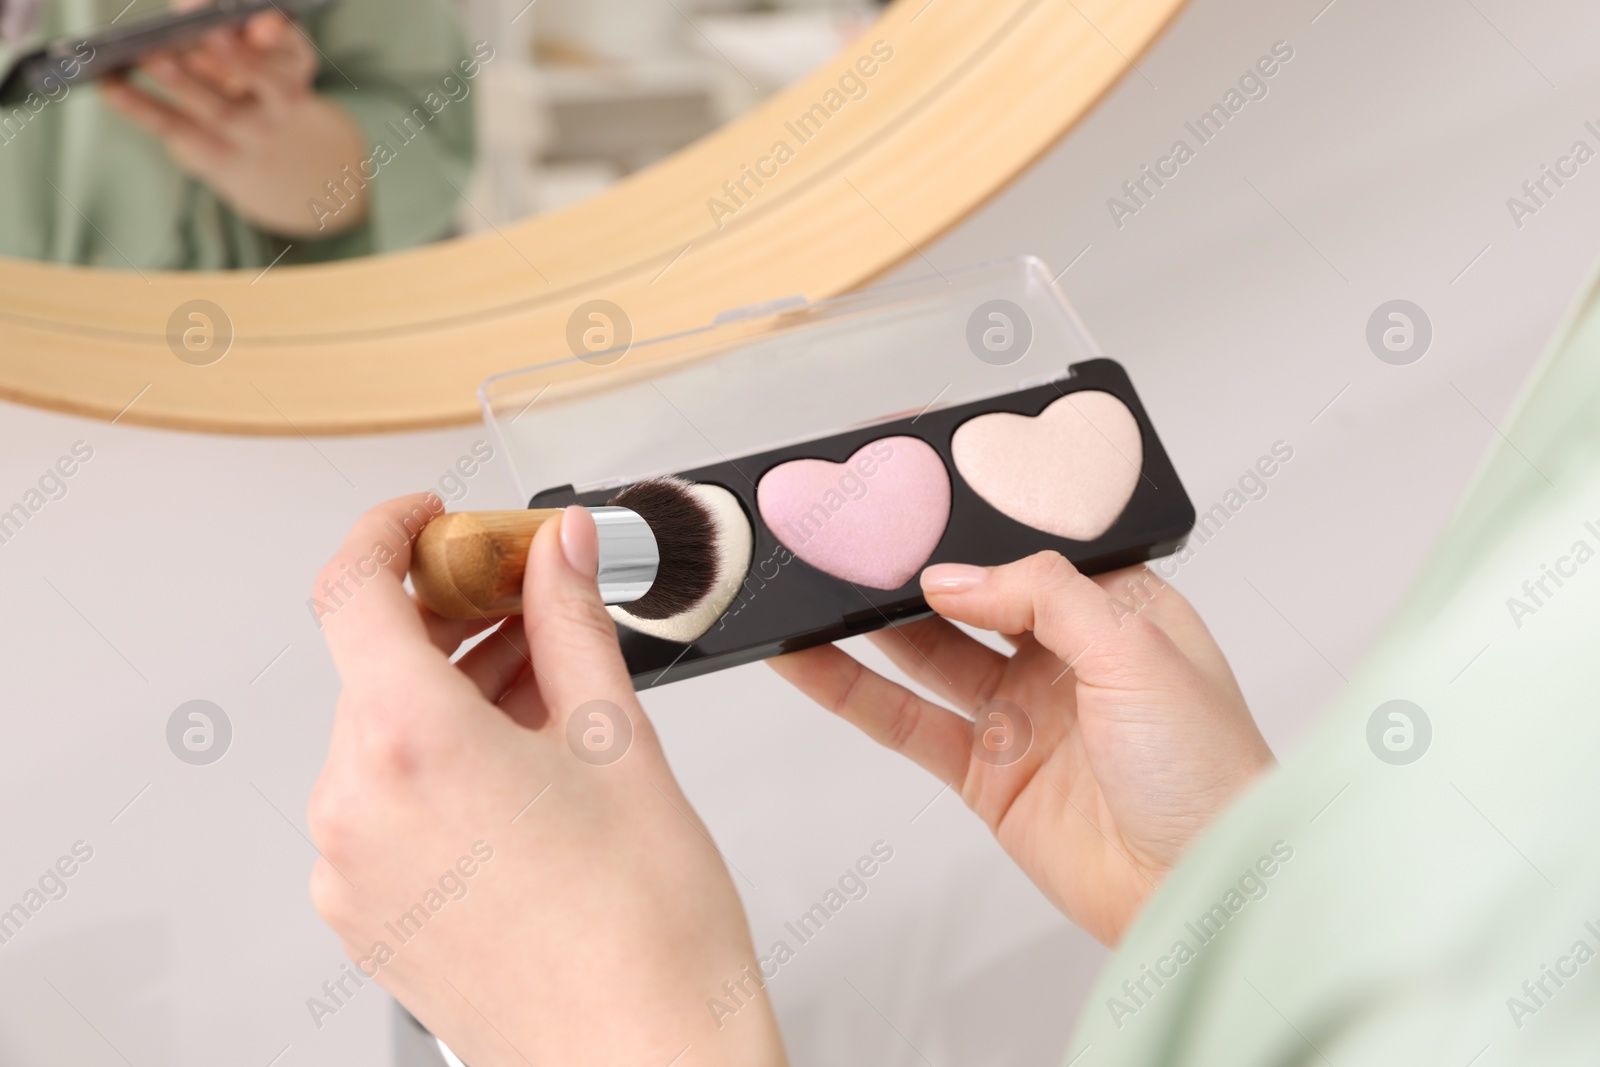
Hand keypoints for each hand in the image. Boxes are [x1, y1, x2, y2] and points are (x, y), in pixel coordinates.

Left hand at [101, 6, 367, 236]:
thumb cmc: (249, 78)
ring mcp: (250, 135)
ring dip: (185, 83)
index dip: (276, 36)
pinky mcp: (214, 154)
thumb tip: (189, 9)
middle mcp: (283, 105)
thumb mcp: (255, 48)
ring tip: (150, 56)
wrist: (264, 151)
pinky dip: (141, 107)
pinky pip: (176, 129)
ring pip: (221, 111)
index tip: (259, 24)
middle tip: (208, 32)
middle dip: (239, 59)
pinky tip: (111, 85)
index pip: (294, 50)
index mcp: (294, 67)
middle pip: (270, 85)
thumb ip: (237, 26)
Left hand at [308, 495, 787, 1066]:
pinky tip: (518, 770)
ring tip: (547, 694)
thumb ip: (572, 622)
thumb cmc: (644, 930)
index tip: (432, 521)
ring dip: (452, 697)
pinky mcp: (367, 914)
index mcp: (407, 746)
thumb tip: (560, 552)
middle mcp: (354, 808)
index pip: (350, 589)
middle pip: (375, 667)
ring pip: (383, 740)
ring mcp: (351, 870)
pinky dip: (438, 768)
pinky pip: (385, 806)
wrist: (643, 1058)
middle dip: (452, 623)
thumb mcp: (616, 740)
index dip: (389, 532)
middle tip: (529, 604)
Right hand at [771, 552, 1272, 944]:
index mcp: (1115, 610)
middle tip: (846, 535)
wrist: (1199, 892)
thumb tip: (951, 576)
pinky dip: (852, 693)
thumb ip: (1043, 594)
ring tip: (808, 586)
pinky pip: (906, 723)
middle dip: (908, 568)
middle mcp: (1064, 657)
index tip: (911, 493)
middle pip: (968, 597)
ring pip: (925, 654)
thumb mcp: (1136, 648)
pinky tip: (808, 662)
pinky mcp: (985, 775)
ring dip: (866, 624)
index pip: (1028, 548)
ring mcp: (1020, 715)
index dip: (972, 523)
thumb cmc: (1208, 772)